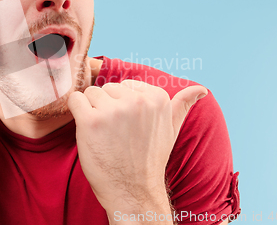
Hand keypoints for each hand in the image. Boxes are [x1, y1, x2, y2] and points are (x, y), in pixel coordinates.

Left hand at [68, 80, 207, 214]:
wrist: (133, 191)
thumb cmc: (150, 159)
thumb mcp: (171, 130)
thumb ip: (182, 105)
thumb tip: (201, 89)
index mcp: (157, 97)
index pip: (125, 85)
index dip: (122, 106)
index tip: (129, 127)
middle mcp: (137, 101)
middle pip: (106, 88)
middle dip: (106, 107)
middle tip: (116, 134)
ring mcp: (113, 111)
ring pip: (90, 94)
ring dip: (91, 112)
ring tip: (104, 135)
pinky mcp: (91, 121)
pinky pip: (75, 100)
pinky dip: (76, 112)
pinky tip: (88, 130)